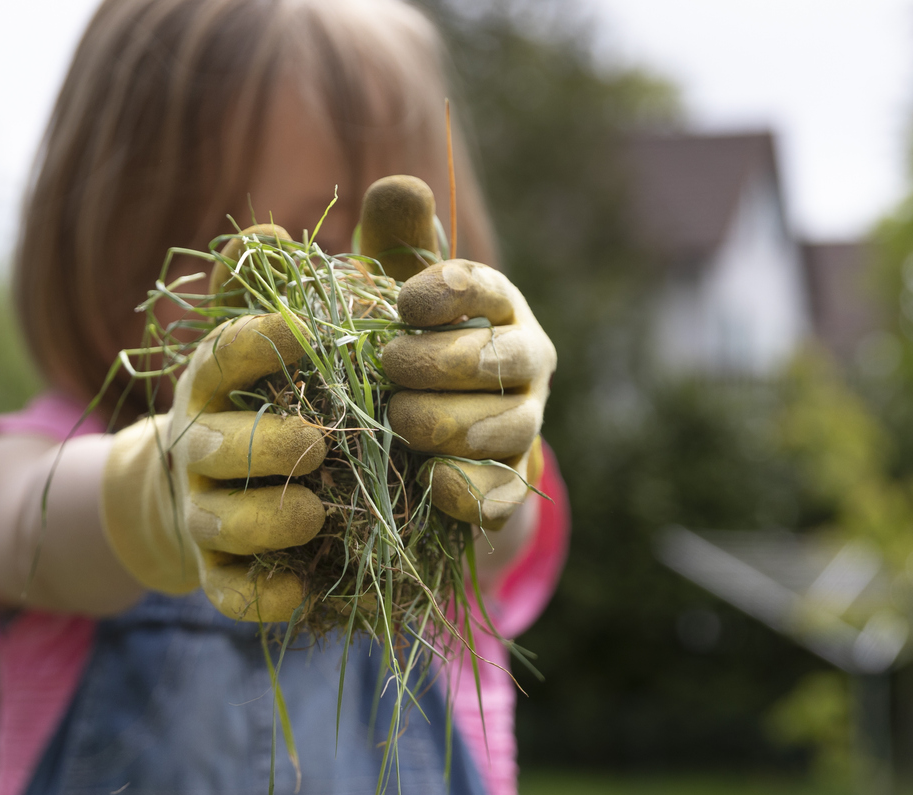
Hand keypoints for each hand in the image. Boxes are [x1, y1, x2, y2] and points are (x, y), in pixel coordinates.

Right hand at [100, 226, 328, 621]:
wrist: (204, 494)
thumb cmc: (265, 402)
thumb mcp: (274, 346)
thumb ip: (274, 288)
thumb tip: (269, 225)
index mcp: (212, 384)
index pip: (221, 355)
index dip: (256, 341)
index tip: (305, 328)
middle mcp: (198, 446)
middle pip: (214, 447)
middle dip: (262, 445)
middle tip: (317, 443)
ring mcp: (204, 513)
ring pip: (220, 522)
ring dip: (266, 519)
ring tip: (317, 510)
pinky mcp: (218, 574)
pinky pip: (229, 593)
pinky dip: (260, 598)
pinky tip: (300, 593)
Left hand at [357, 177, 555, 528]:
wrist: (416, 439)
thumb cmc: (404, 343)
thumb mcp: (391, 288)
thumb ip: (394, 239)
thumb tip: (397, 185)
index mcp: (498, 307)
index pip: (487, 289)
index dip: (448, 292)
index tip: (403, 300)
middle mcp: (524, 363)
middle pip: (497, 360)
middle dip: (440, 362)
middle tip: (388, 367)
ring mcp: (523, 425)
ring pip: (504, 427)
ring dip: (448, 424)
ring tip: (398, 420)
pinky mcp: (508, 485)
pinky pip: (501, 491)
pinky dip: (468, 489)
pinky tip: (430, 481)